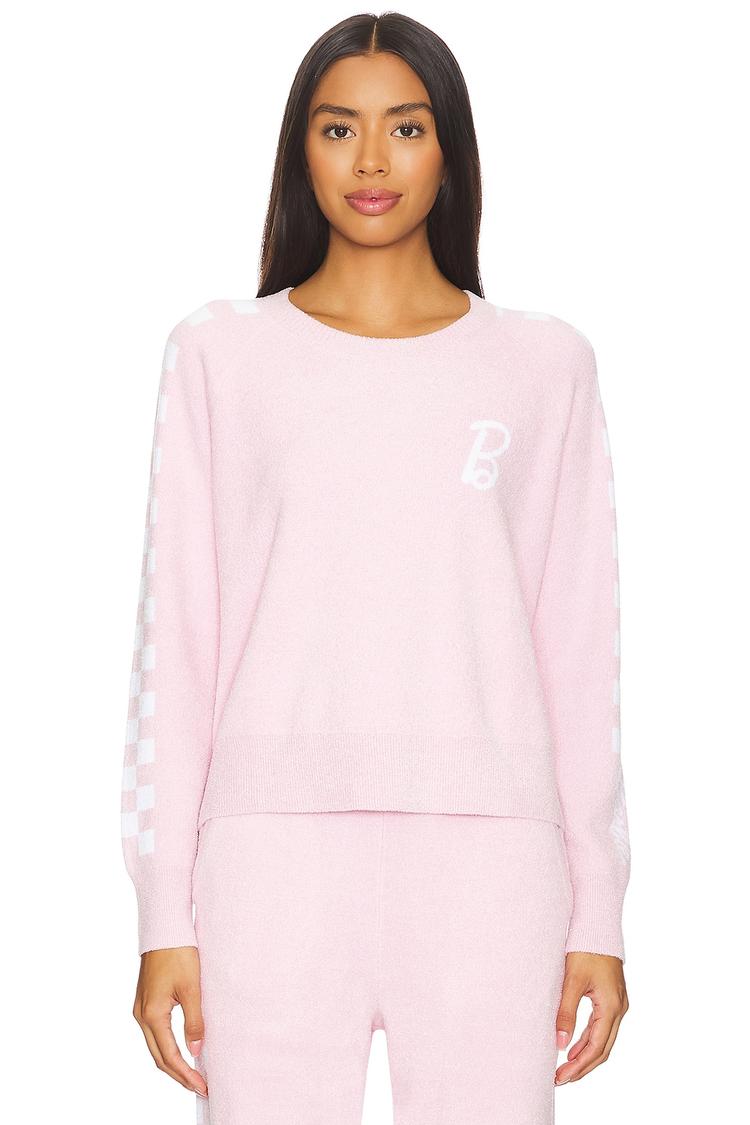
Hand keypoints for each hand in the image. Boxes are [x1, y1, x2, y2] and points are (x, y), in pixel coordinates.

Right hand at [132, 946, 207, 1097]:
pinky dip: (167, 1046)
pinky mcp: (145, 1001)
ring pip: (155, 1046)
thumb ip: (194, 1021)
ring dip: (173, 1062)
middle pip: (159, 1056)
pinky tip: (181, 1049)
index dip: (186, 1074)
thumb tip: (196, 1052)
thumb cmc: (179, 953)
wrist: (165, 928)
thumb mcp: (192, 988)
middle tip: (200, 1087)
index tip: (202, 1086)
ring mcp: (141, 1009)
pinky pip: (155, 1033)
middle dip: (179, 1075)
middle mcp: (141, 1015)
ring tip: (193, 1074)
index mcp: (152, 1014)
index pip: (169, 1055)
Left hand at [554, 951, 628, 1083]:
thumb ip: (566, 1012)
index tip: (560, 1077)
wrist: (598, 924)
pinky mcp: (612, 998)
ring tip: (565, 1068)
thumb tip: (560, 1044)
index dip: (579, 1066)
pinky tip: (575, 1047)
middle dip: (582, 1067)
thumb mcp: (572, 980)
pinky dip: (589, 1041)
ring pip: (604, 1040)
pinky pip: (603, 1028)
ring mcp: (618, 1004)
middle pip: (602, 1049)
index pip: (596, 1047)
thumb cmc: (585, 948)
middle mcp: (619, 1008)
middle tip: (560, 1079)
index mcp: (611, 1006)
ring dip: (585, 1056)